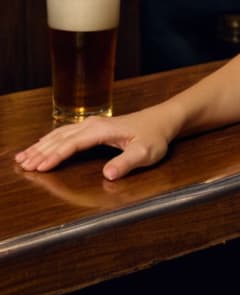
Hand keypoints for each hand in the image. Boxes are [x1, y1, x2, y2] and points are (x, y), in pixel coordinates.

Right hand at [15, 105, 175, 180]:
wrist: (163, 120)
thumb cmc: (155, 136)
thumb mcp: (145, 153)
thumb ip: (126, 163)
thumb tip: (107, 175)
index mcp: (102, 130)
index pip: (72, 144)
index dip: (55, 156)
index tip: (39, 168)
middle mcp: (93, 125)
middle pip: (60, 138)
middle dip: (40, 151)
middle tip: (21, 165)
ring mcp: (93, 125)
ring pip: (60, 134)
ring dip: (41, 145)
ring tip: (22, 157)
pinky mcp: (94, 128)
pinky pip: (66, 133)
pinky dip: (50, 140)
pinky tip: (42, 145)